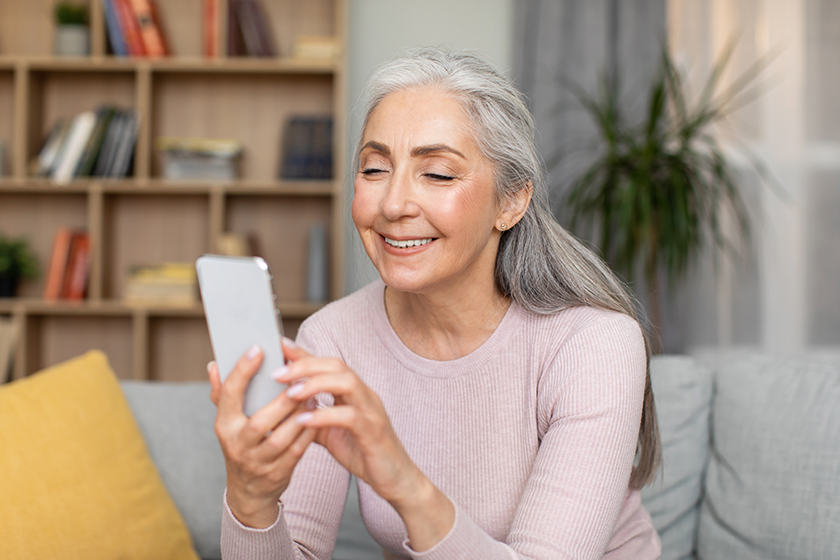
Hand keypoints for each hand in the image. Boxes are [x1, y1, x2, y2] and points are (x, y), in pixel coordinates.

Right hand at [208, 346, 317, 527]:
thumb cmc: (242, 444)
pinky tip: (316, 415)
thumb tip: (214, 364)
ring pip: (280, 438)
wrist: (248, 491)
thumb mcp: (228, 422)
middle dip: (281, 401)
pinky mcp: (277, 473)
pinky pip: (296, 451)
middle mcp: (237, 445)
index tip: (258, 349)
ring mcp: (257, 462)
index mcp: (224, 425)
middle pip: (259, 421)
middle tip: (299, 379)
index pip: (229, 395)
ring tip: (311, 395)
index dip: (242, 371)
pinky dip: (307, 433)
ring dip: (298, 416)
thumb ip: (223, 392)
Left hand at [276, 338, 454, 547]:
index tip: (280, 346)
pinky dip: (325, 415)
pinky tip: (304, 420)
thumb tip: (286, 411)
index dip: (305, 354)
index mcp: (354, 393)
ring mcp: (371, 411)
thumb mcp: (332, 434)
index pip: (328, 366)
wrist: (395, 479)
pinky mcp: (373, 431)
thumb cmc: (365, 453)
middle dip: (306, 365)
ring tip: (290, 392)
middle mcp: (364, 395)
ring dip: (316, 384)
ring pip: (347, 383)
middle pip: (337, 366)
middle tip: (278, 372)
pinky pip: (350, 416)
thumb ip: (313, 419)